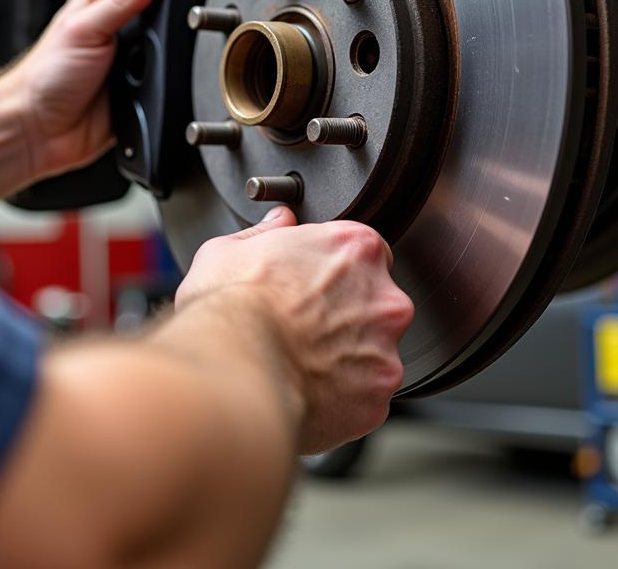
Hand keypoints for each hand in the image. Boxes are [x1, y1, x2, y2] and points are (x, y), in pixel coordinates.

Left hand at [4, 0, 163, 180]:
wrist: (38, 131)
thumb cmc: (45, 77)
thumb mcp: (85, 27)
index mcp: (101, 7)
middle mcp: (116, 35)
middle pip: (160, 22)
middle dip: (162, 32)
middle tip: (144, 42)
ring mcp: (128, 65)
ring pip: (166, 56)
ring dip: (160, 64)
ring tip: (136, 71)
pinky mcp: (137, 95)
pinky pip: (163, 88)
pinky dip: (160, 90)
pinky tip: (143, 91)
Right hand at [175, 207, 414, 453]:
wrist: (234, 366)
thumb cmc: (233, 307)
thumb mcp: (232, 249)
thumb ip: (268, 230)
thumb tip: (280, 221)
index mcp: (356, 249)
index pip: (366, 253)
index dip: (338, 270)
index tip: (316, 284)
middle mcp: (383, 297)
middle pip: (377, 303)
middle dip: (348, 315)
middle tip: (306, 326)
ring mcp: (385, 349)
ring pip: (373, 352)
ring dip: (347, 358)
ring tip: (302, 361)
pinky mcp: (377, 396)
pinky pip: (365, 394)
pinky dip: (342, 396)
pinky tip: (308, 389)